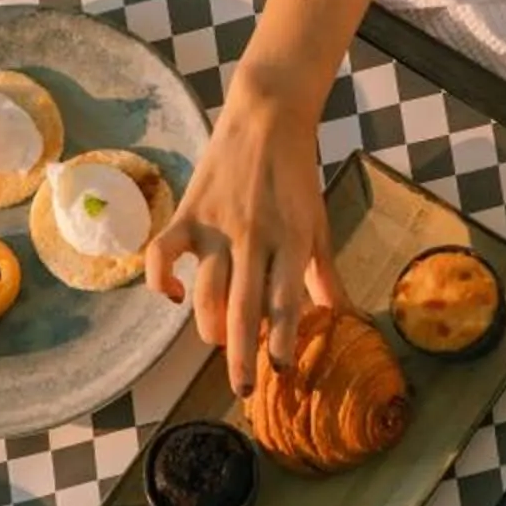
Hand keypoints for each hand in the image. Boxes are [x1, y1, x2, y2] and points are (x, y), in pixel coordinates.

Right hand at [145, 75, 339, 396]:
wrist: (267, 115)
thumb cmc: (296, 175)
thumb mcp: (316, 223)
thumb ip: (324, 274)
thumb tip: (344, 318)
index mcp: (292, 240)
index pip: (287, 302)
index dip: (284, 342)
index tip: (282, 374)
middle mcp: (255, 237)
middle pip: (245, 308)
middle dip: (241, 356)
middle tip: (241, 390)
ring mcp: (218, 225)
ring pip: (206, 291)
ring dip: (209, 326)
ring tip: (216, 340)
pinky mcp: (188, 212)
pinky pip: (164, 254)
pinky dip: (161, 280)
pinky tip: (173, 297)